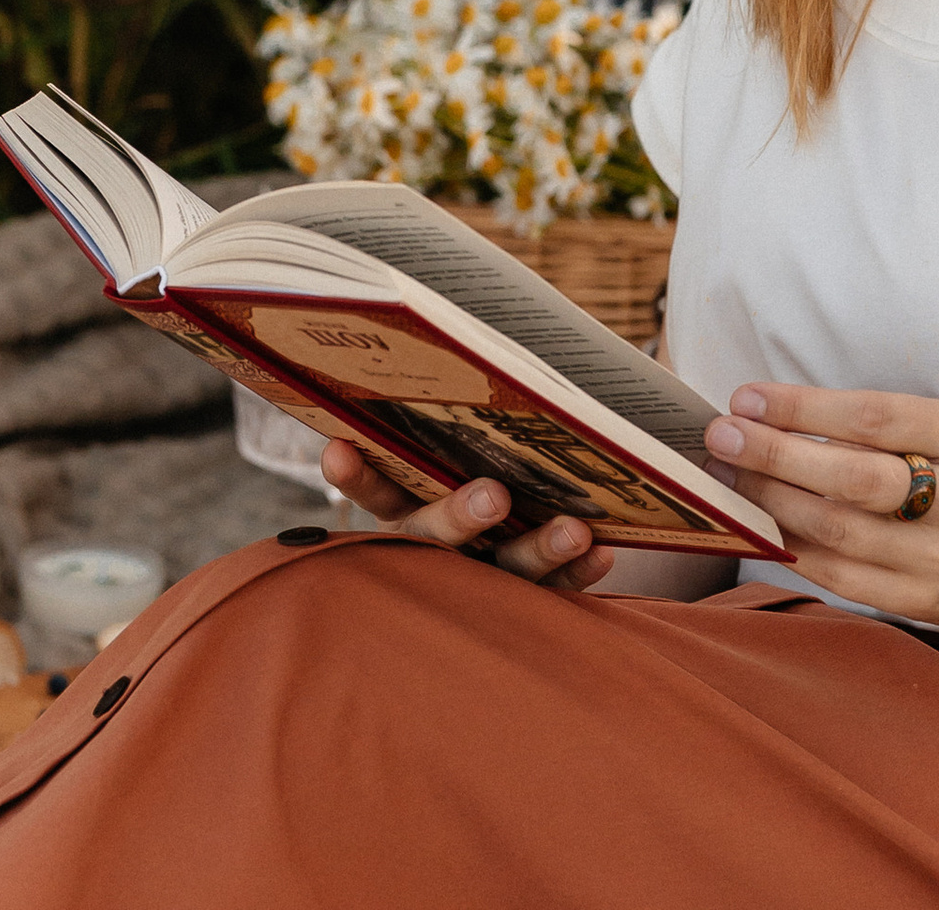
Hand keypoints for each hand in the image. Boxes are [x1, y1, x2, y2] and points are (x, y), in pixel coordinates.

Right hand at [317, 439, 614, 591]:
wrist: (489, 600)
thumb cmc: (471, 480)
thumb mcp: (445, 460)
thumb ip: (443, 426)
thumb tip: (441, 333)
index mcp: (408, 512)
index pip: (377, 491)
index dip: (358, 475)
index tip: (336, 447)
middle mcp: (438, 551)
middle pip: (440, 536)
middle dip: (462, 515)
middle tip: (494, 495)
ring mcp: (481, 582)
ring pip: (506, 569)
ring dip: (540, 548)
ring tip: (575, 529)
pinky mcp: (525, 606)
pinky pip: (553, 593)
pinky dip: (578, 574)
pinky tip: (602, 551)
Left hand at [704, 385, 938, 628]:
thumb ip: (879, 425)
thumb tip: (774, 415)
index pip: (873, 418)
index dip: (803, 408)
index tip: (747, 396)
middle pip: (852, 479)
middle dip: (775, 455)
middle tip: (721, 435)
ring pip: (840, 533)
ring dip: (773, 501)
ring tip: (729, 475)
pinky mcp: (925, 604)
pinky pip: (844, 577)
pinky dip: (795, 548)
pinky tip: (762, 523)